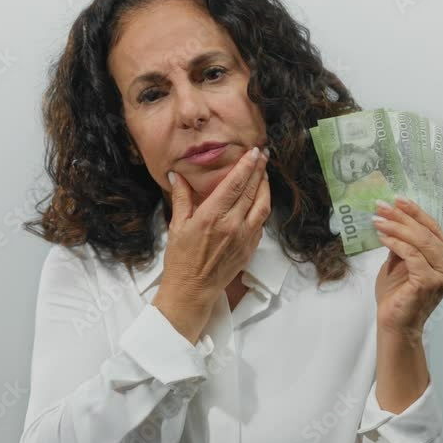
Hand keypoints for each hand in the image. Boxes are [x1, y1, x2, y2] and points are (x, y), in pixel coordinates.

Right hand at [153, 146, 270, 334]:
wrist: (192, 290)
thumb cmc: (181, 260)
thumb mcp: (177, 225)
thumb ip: (181, 197)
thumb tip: (177, 175)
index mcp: (212, 216)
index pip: (235, 183)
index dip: (247, 165)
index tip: (254, 152)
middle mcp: (231, 225)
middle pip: (252, 190)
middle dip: (260, 170)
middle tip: (263, 155)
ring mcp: (244, 237)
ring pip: (262, 205)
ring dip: (265, 187)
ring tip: (265, 174)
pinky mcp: (250, 248)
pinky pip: (261, 223)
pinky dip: (262, 207)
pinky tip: (259, 200)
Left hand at [371, 197, 442, 341]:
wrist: (394, 324)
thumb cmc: (397, 296)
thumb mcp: (400, 263)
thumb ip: (403, 244)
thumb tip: (393, 219)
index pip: (433, 229)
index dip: (415, 212)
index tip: (396, 200)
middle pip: (426, 232)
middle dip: (402, 217)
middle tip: (381, 206)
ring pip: (420, 241)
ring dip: (396, 227)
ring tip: (378, 220)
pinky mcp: (430, 282)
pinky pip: (412, 255)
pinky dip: (396, 243)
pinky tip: (382, 237)